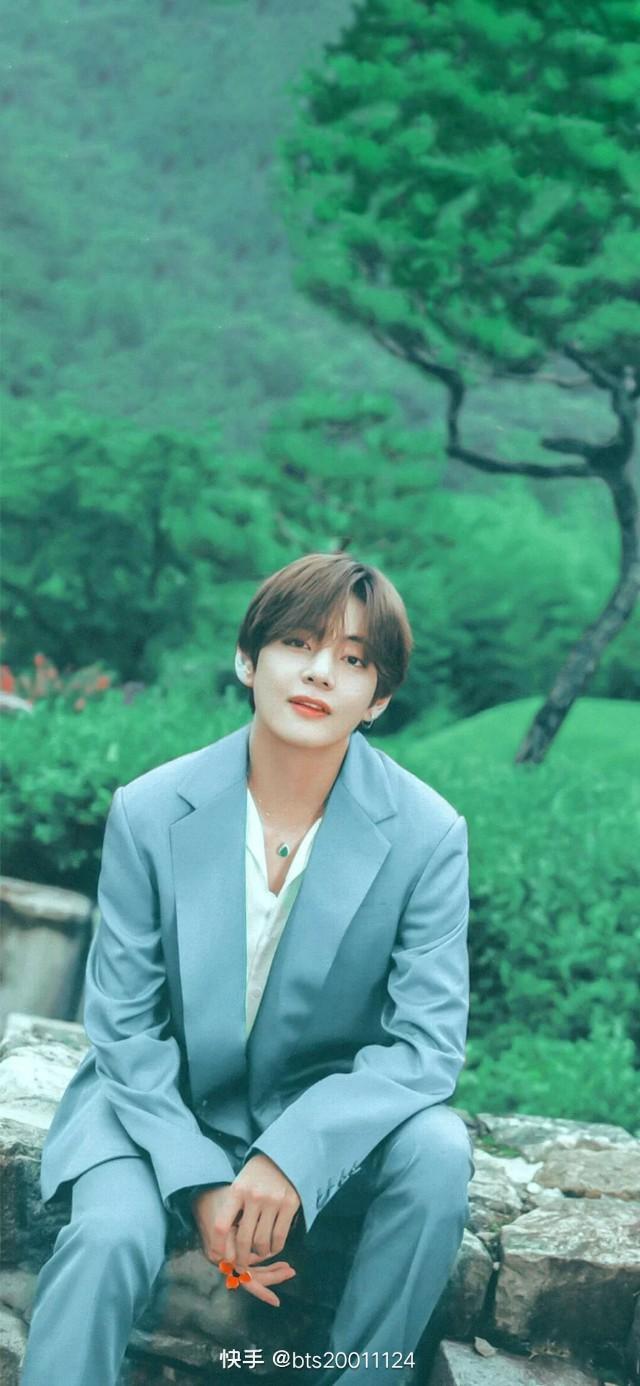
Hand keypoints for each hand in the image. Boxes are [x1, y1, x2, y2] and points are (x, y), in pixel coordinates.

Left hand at [192, 1155, 301, 1305]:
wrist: (282, 1156)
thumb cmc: (256, 1176)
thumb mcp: (240, 1185)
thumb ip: (233, 1210)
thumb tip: (225, 1245)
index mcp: (237, 1190)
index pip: (222, 1224)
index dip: (218, 1244)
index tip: (218, 1256)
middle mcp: (254, 1196)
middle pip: (244, 1239)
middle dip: (241, 1258)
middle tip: (241, 1266)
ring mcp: (273, 1200)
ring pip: (262, 1241)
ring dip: (260, 1253)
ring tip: (259, 1252)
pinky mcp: (290, 1204)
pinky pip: (280, 1236)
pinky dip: (275, 1248)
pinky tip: (272, 1247)